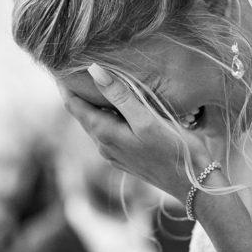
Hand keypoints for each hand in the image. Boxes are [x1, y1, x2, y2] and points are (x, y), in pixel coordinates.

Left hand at [58, 64, 216, 199]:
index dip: (64, 86)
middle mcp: (104, 146)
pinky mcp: (126, 158)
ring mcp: (114, 154)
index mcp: (105, 134)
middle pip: (82, 114)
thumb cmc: (174, 150)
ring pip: (96, 123)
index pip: (74, 106)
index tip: (58, 66)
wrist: (193, 185)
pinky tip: (116, 106)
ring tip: (92, 83)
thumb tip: (94, 71)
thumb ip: (120, 96)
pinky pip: (108, 132)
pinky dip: (106, 115)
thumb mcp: (147, 119)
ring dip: (92, 104)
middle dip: (76, 93)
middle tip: (72, 69)